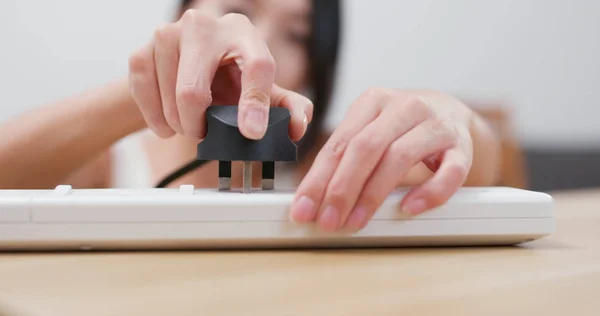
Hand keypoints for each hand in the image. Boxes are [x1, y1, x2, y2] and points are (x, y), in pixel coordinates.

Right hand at [128, 10, 311, 139]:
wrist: (182, 66)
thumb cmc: (229, 78)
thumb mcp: (263, 90)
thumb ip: (289, 107)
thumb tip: (298, 128)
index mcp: (243, 32)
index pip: (257, 66)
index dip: (255, 103)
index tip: (252, 133)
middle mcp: (204, 25)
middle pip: (193, 91)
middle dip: (197, 125)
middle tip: (203, 133)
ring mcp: (168, 34)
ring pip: (169, 99)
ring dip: (179, 124)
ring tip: (189, 122)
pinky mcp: (142, 50)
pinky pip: (145, 96)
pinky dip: (156, 120)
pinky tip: (167, 123)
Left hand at [290, 88, 474, 230]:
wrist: (450, 111)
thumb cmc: (400, 127)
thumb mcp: (369, 129)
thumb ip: (343, 157)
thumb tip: (310, 198)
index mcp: (373, 101)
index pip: (339, 143)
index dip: (318, 178)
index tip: (304, 208)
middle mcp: (405, 107)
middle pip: (366, 148)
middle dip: (342, 189)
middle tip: (328, 220)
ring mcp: (435, 125)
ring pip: (400, 158)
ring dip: (373, 195)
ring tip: (356, 221)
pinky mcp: (461, 146)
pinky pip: (449, 172)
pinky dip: (429, 193)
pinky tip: (408, 208)